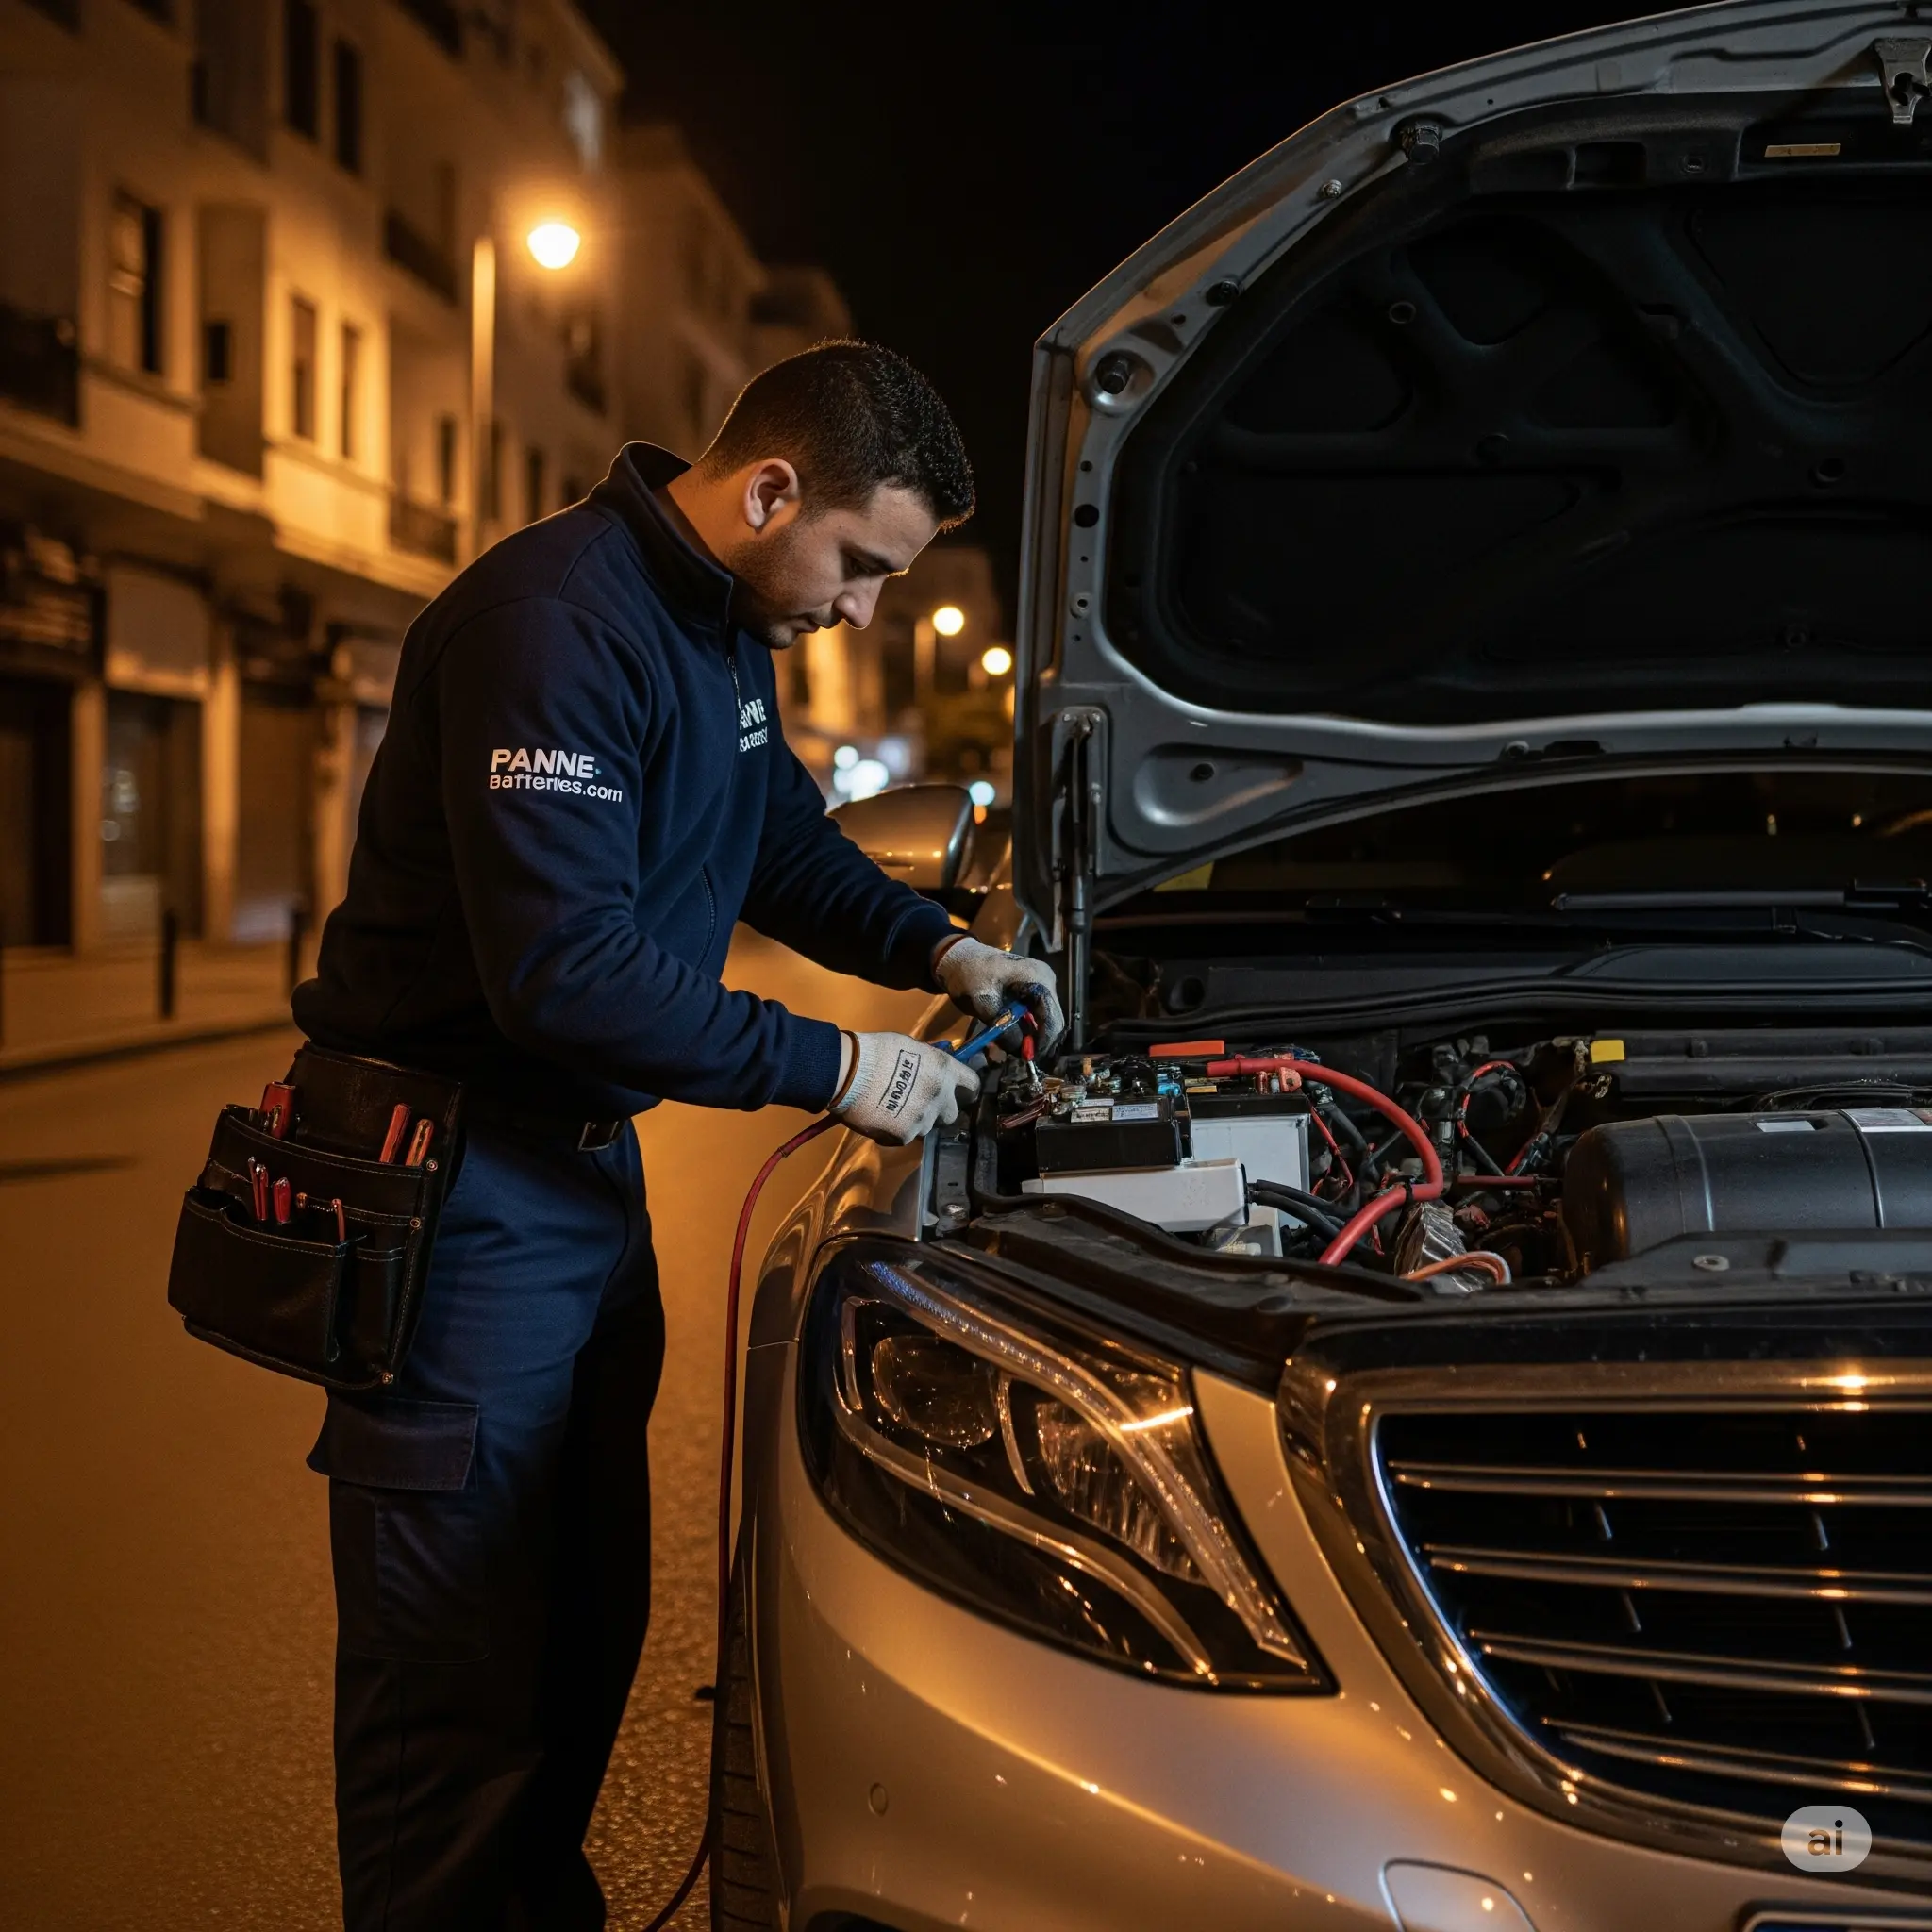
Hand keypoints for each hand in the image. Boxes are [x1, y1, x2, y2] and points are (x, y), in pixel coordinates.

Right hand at [832, 1031, 980, 1144]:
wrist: (849, 1072)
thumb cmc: (878, 1051)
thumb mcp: (913, 1048)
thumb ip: (930, 1063)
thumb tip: (935, 1071)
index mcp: (945, 1071)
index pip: (973, 1085)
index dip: (967, 1090)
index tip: (961, 1093)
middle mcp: (940, 1097)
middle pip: (951, 1114)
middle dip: (939, 1110)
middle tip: (921, 1103)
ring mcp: (923, 1119)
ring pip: (927, 1126)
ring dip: (916, 1120)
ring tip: (894, 1109)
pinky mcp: (904, 1135)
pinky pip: (905, 1136)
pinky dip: (896, 1131)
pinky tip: (882, 1118)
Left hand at [933, 937, 1064, 1055]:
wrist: (958, 957)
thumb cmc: (970, 974)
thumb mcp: (984, 1003)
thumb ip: (1004, 1029)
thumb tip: (1020, 1052)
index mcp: (1039, 979)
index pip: (1052, 1017)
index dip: (1044, 1041)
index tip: (1029, 1060)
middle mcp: (1046, 981)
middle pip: (1052, 1020)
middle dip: (1038, 1041)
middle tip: (1021, 1058)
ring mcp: (1040, 985)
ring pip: (1045, 1020)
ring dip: (1031, 1036)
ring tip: (1014, 1049)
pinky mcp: (1032, 991)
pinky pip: (1035, 1015)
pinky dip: (1026, 1028)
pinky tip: (1012, 1036)